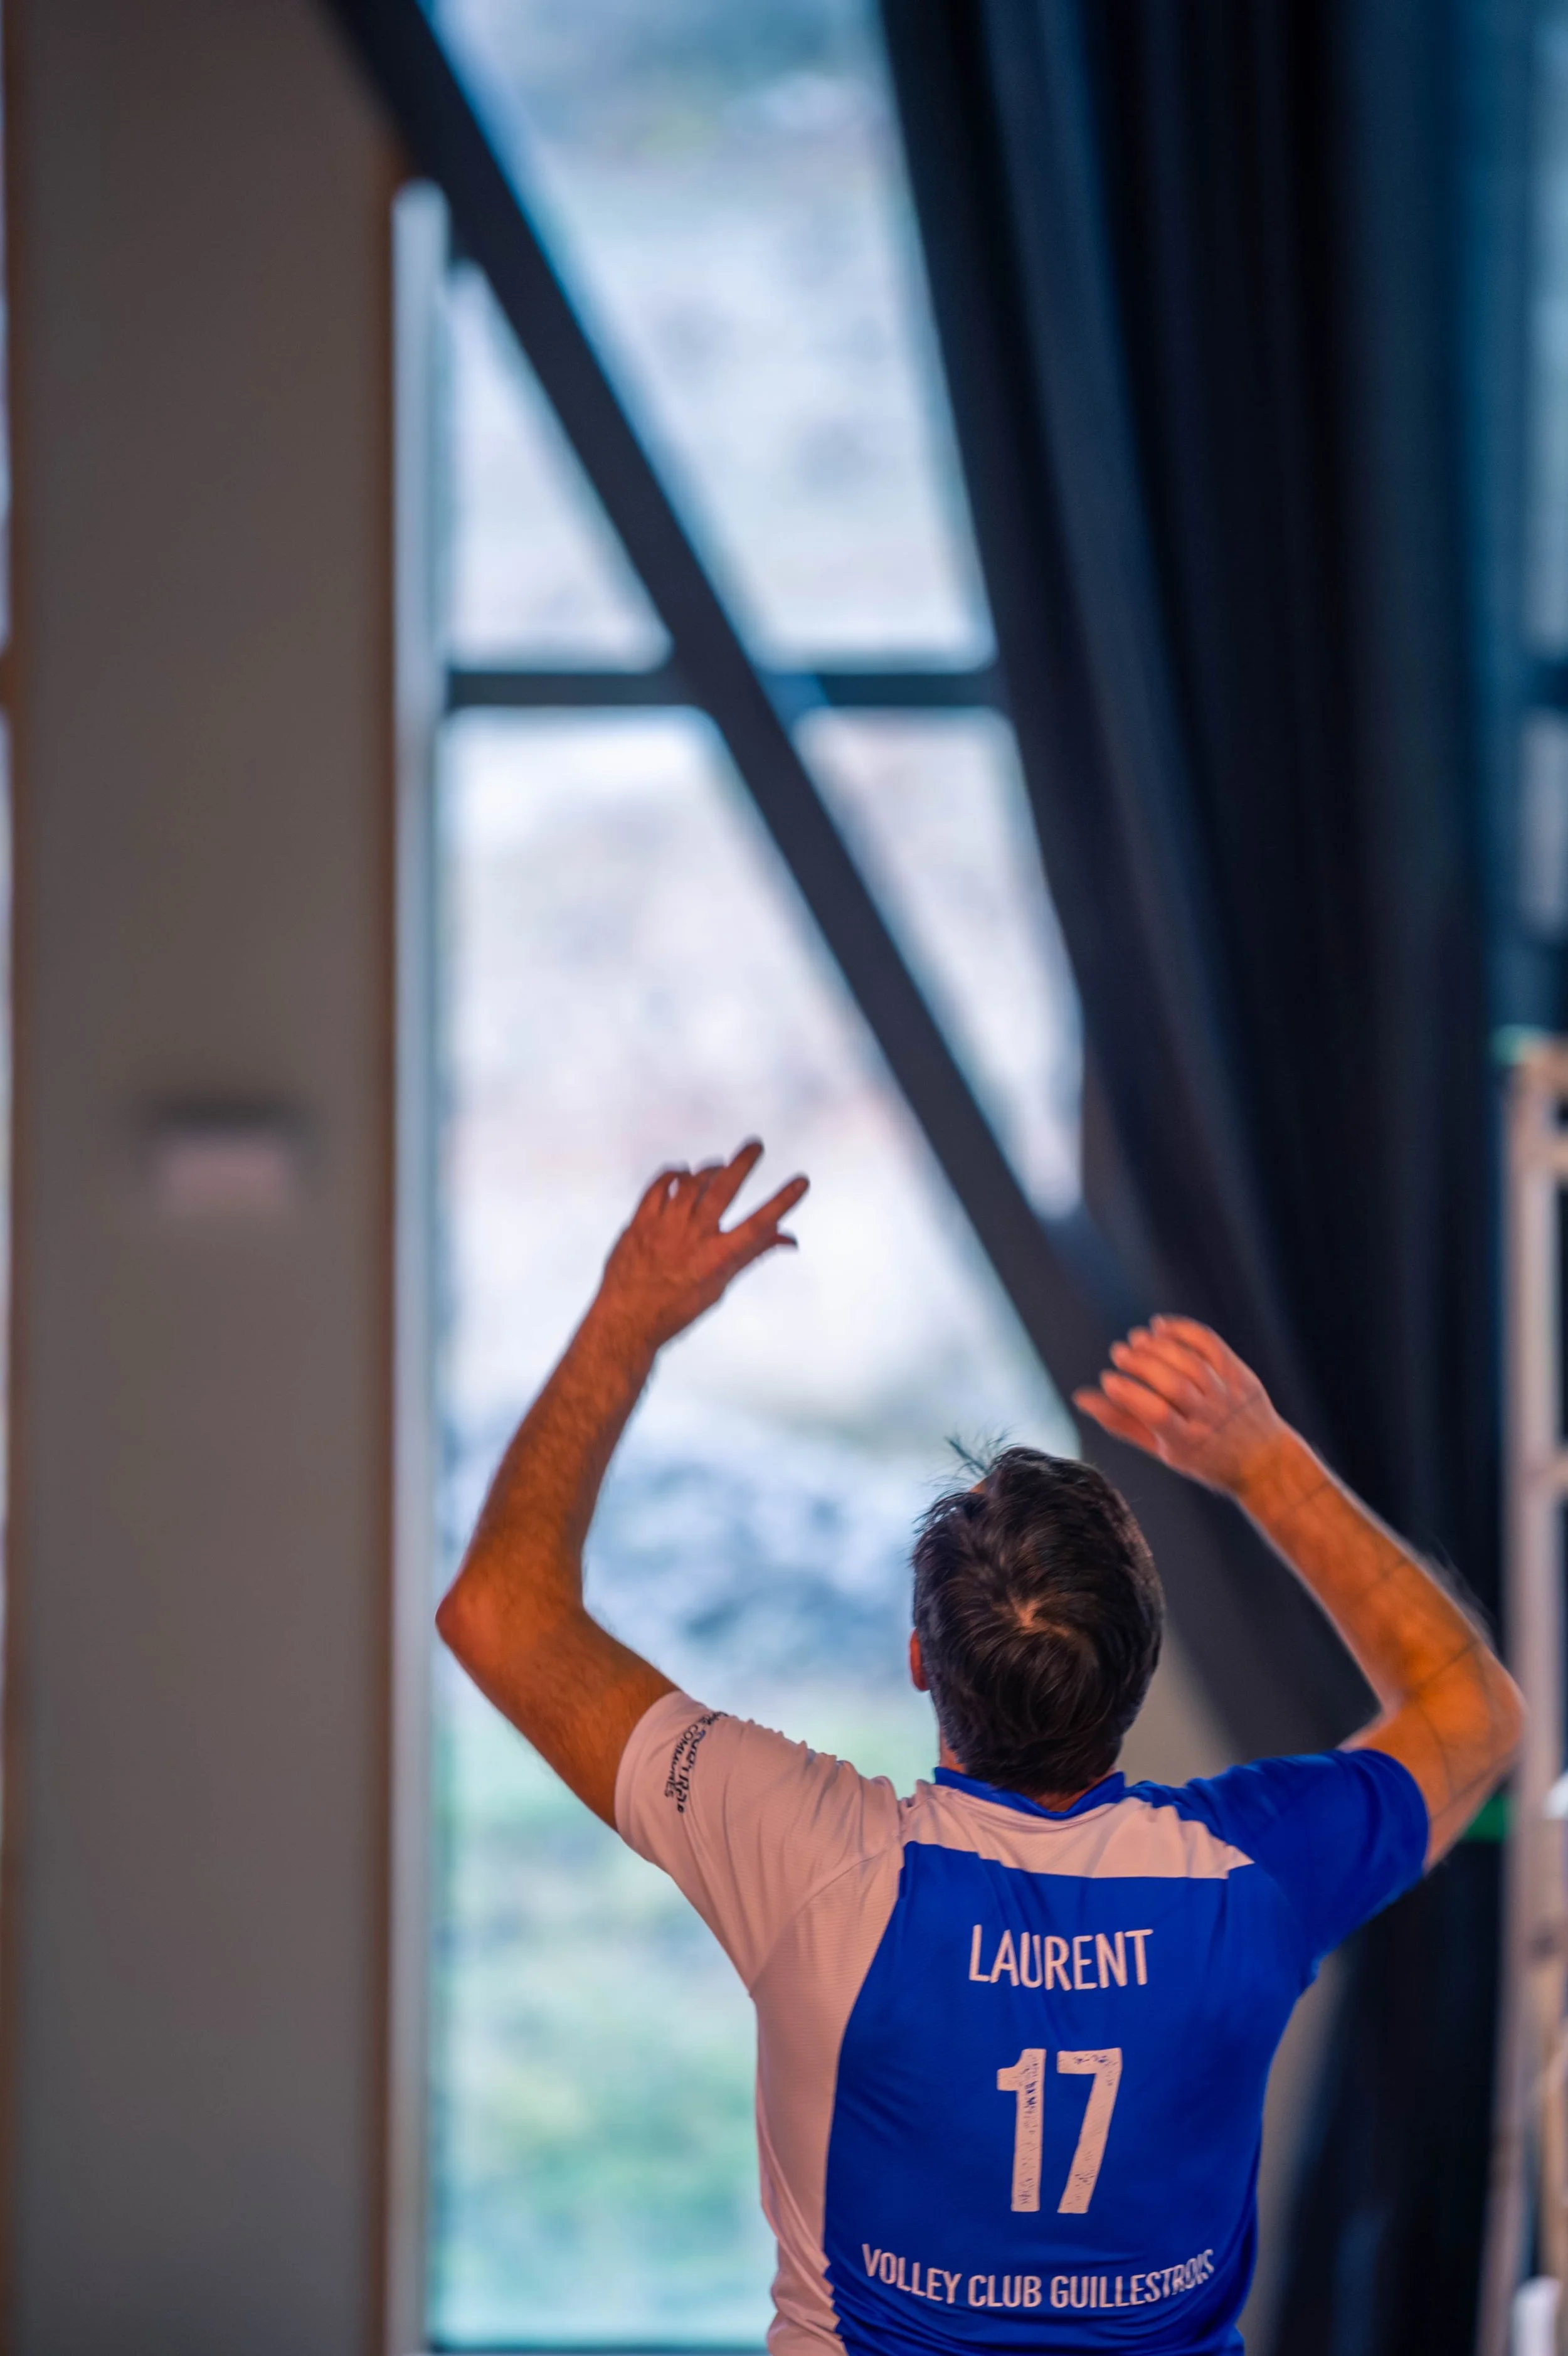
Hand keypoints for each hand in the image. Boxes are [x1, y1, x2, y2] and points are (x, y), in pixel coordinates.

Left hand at [594, 1141, 808, 1352]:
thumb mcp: (721, 1286)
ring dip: (708, 1170)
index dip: (783, 1202)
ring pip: (691, 1183)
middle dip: (743, 1163)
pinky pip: (658, 1186)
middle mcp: (692, 1238)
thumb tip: (790, 1239)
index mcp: (717, 1259)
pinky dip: (672, 1175)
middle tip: (756, 1145)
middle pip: (722, 1189)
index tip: (802, 1181)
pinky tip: (682, 1172)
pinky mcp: (639, 1222)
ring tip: (719, 1166)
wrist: (626, 1320)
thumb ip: (753, 1254)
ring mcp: (663, 1227)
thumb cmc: (678, 1309)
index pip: (759, 1225)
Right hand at [1072, 1316, 1284, 1493]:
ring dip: (1159, 1346)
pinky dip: (1184, 1331)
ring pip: (1191, 1362)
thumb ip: (1122, 1423)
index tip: (1107, 1379)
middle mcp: (1210, 1417)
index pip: (1156, 1413)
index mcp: (1187, 1442)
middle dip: (1141, 1364)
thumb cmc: (1202, 1457)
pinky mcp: (1239, 1374)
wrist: (1263, 1460)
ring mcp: (1227, 1394)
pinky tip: (1161, 1327)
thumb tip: (1081, 1397)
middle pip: (1173, 1384)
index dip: (1128, 1393)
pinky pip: (1211, 1345)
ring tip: (1136, 1340)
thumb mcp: (1163, 1450)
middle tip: (1119, 1353)